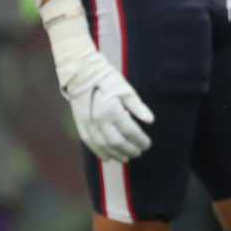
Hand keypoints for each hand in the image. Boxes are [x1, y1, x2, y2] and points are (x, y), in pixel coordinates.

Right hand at [53, 44, 155, 160]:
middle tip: (140, 152)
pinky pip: (90, 143)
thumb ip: (138, 107)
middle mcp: (98, 119)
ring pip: (103, 146)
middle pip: (117, 142)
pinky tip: (108, 158)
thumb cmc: (106, 79)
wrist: (81, 72)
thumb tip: (151, 121)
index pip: (130, 131)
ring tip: (126, 158)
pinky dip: (99, 152)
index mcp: (112, 110)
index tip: (148, 144)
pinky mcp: (80, 124)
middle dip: (130, 149)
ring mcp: (87, 123)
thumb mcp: (126, 89)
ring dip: (116, 154)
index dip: (140, 140)